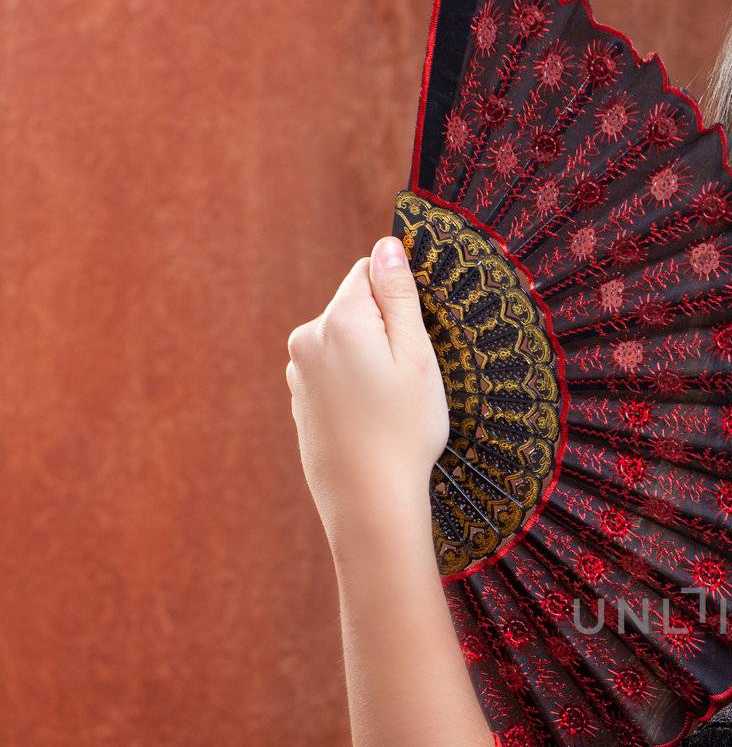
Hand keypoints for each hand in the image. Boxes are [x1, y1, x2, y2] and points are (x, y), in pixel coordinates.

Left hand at [285, 236, 449, 548]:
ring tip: (390, 407)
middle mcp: (309, 337)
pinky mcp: (299, 399)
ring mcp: (298, 370)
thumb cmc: (404, 431)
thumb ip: (400, 297)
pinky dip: (352, 388)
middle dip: (383, 332)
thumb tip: (387, 246)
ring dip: (367, 361)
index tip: (416, 337)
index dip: (400, 299)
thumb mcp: (417, 359)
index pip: (369, 272)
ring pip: (343, 343)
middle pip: (354, 309)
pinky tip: (371, 422)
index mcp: (341, 320)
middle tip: (409, 380)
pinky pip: (332, 375)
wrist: (367, 500)